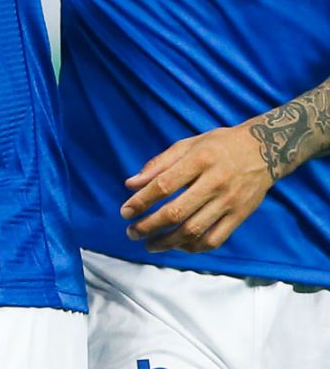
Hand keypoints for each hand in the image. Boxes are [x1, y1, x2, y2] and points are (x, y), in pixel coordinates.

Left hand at [120, 122, 272, 252]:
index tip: (124, 212)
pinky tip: (177, 246)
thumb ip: (158, 164)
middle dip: (149, 226)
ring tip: (149, 244)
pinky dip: (193, 247)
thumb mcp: (187, 144)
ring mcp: (230, 202)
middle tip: (132, 233)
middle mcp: (215, 183)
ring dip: (168, 242)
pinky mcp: (241, 216)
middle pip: (177, 212)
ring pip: (194, 230)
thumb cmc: (219, 145)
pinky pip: (215, 239)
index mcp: (199, 160)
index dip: (141, 201)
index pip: (164, 185)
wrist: (265, 150)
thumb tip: (130, 184)